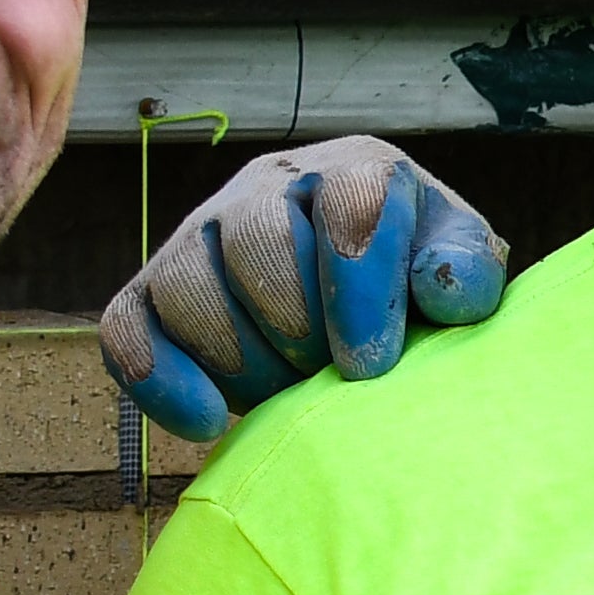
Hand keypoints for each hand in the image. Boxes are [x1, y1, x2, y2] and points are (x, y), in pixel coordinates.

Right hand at [99, 138, 507, 443]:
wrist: (362, 316)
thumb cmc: (416, 292)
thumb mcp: (459, 272)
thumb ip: (466, 271)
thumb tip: (445, 288)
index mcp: (355, 171)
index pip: (351, 200)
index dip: (358, 290)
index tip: (370, 365)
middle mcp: (268, 187)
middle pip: (257, 241)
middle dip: (299, 330)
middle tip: (330, 376)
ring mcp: (201, 236)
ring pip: (189, 288)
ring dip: (244, 362)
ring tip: (290, 393)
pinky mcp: (151, 293)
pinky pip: (128, 331)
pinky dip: (163, 382)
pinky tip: (212, 423)